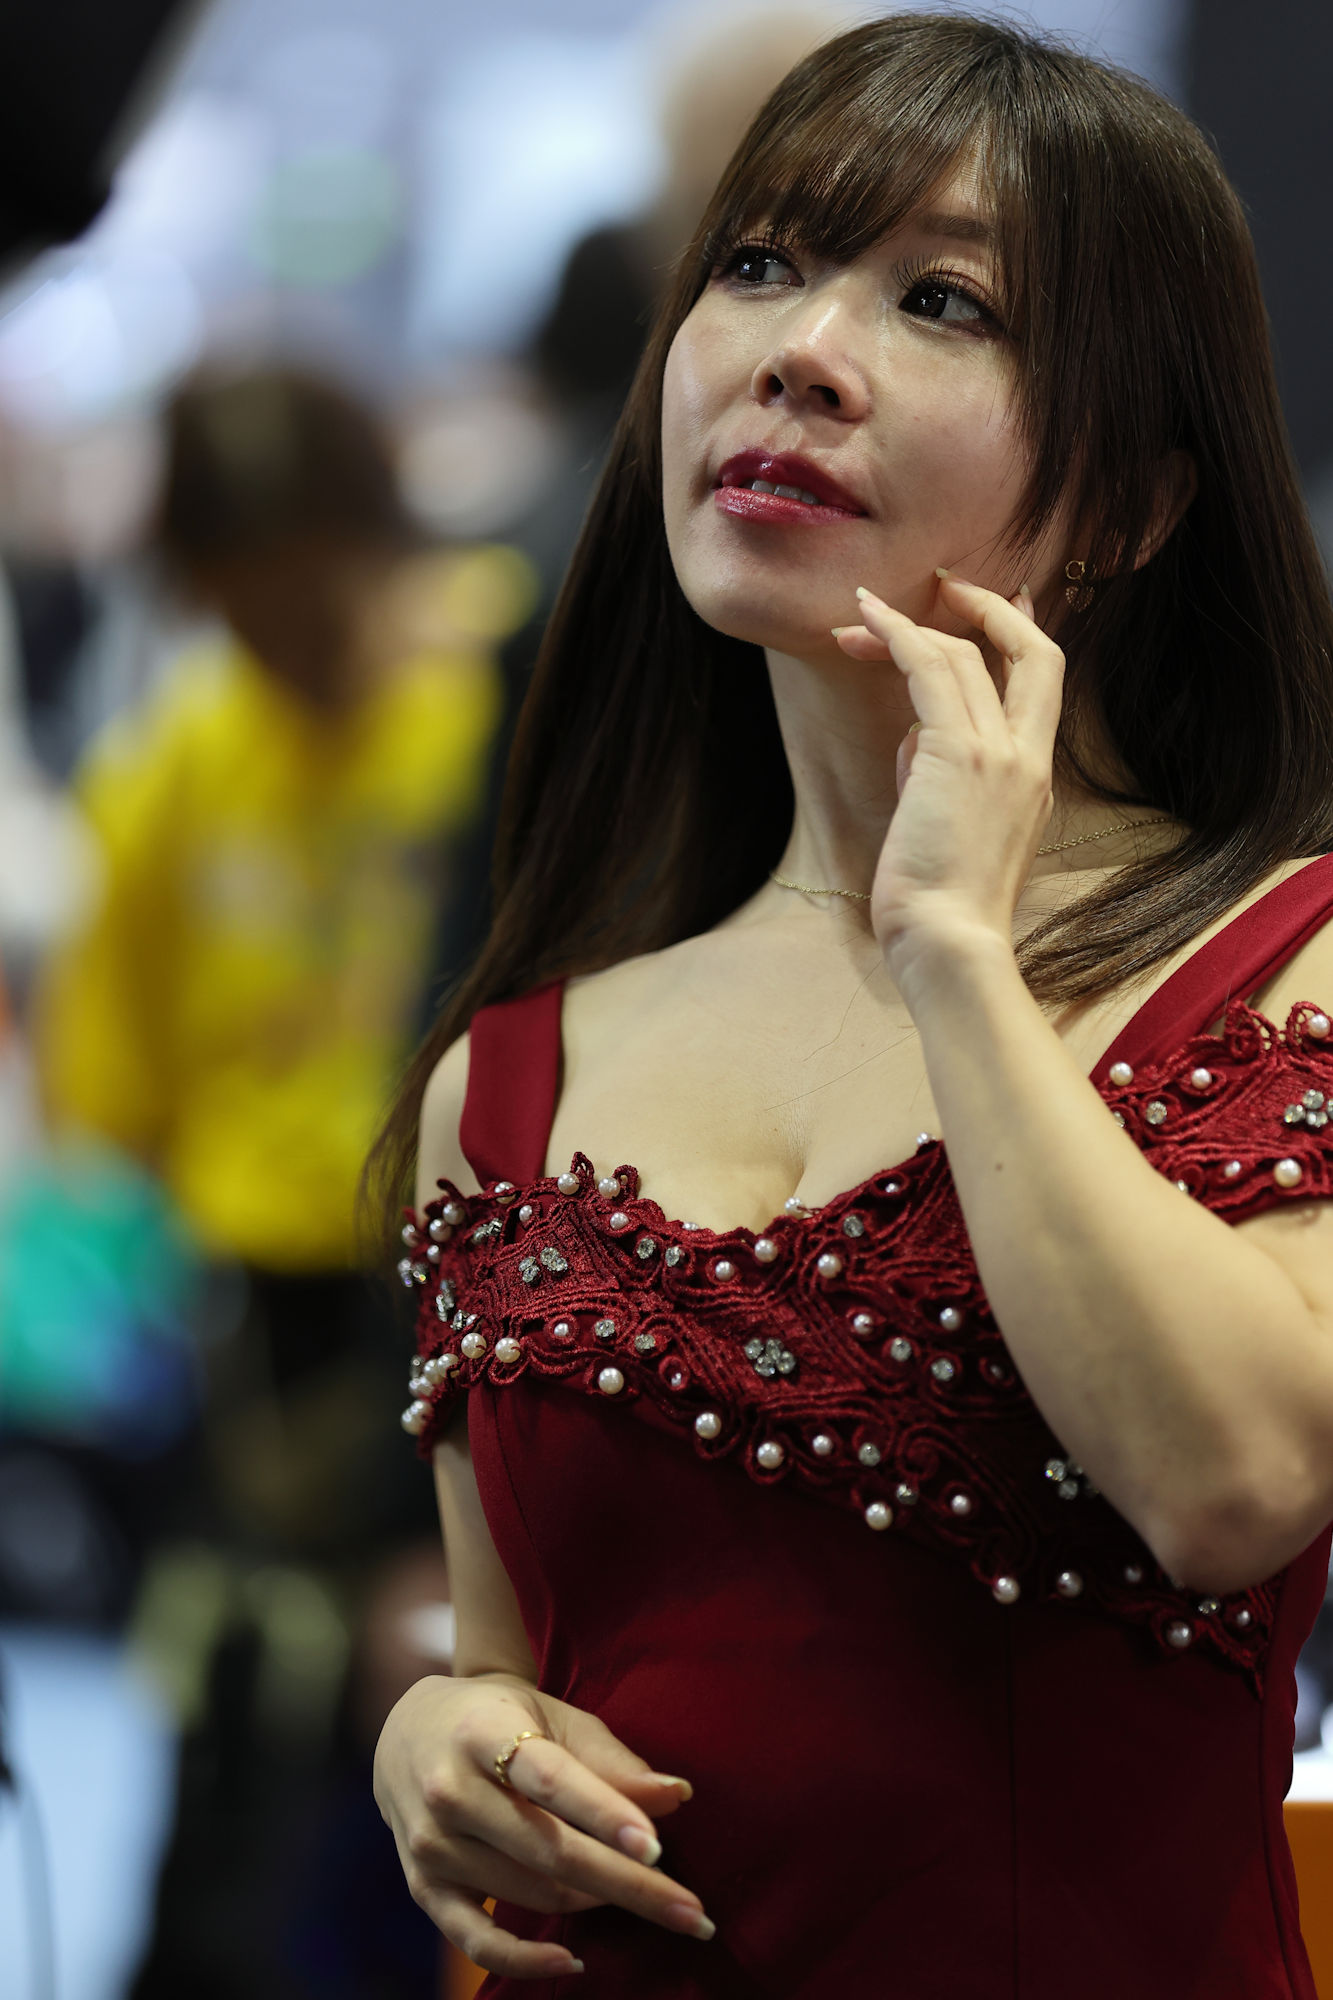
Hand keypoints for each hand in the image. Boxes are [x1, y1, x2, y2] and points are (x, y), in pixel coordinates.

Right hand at [373, 1674, 711, 1980]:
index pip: (548, 1778)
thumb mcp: (551, 1717)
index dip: (602, 1812)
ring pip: (530, 1893)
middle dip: (629, 1885)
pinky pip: (477, 1941)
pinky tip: (574, 1962)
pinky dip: (525, 1962)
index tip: (656, 1845)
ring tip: (647, 1894)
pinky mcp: (424, 1887)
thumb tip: (677, 1796)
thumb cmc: (499, 1717)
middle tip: (694, 1913)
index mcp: (480, 1732)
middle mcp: (448, 1790)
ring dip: (598, 1902)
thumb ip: (610, 1761)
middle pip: (549, 1851)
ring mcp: (430, 1844)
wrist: (409, 1730)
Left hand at [833, 572, 1063, 979]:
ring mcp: (999, 753)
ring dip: (906, 627)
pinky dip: (894, 635)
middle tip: (940, 585)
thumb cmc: (941, 907)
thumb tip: (912, 746)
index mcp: (1034, 778)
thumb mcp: (946, 830)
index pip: (1045, 684)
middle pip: (1029, 651)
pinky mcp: (958, 754)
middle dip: (987, 607)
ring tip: (857, 617)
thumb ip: (937, 780)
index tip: (1012, 595)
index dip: (1027, 631)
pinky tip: (863, 620)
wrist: (949, 942)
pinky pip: (927, 669)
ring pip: (963, 656)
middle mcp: (1027, 757)